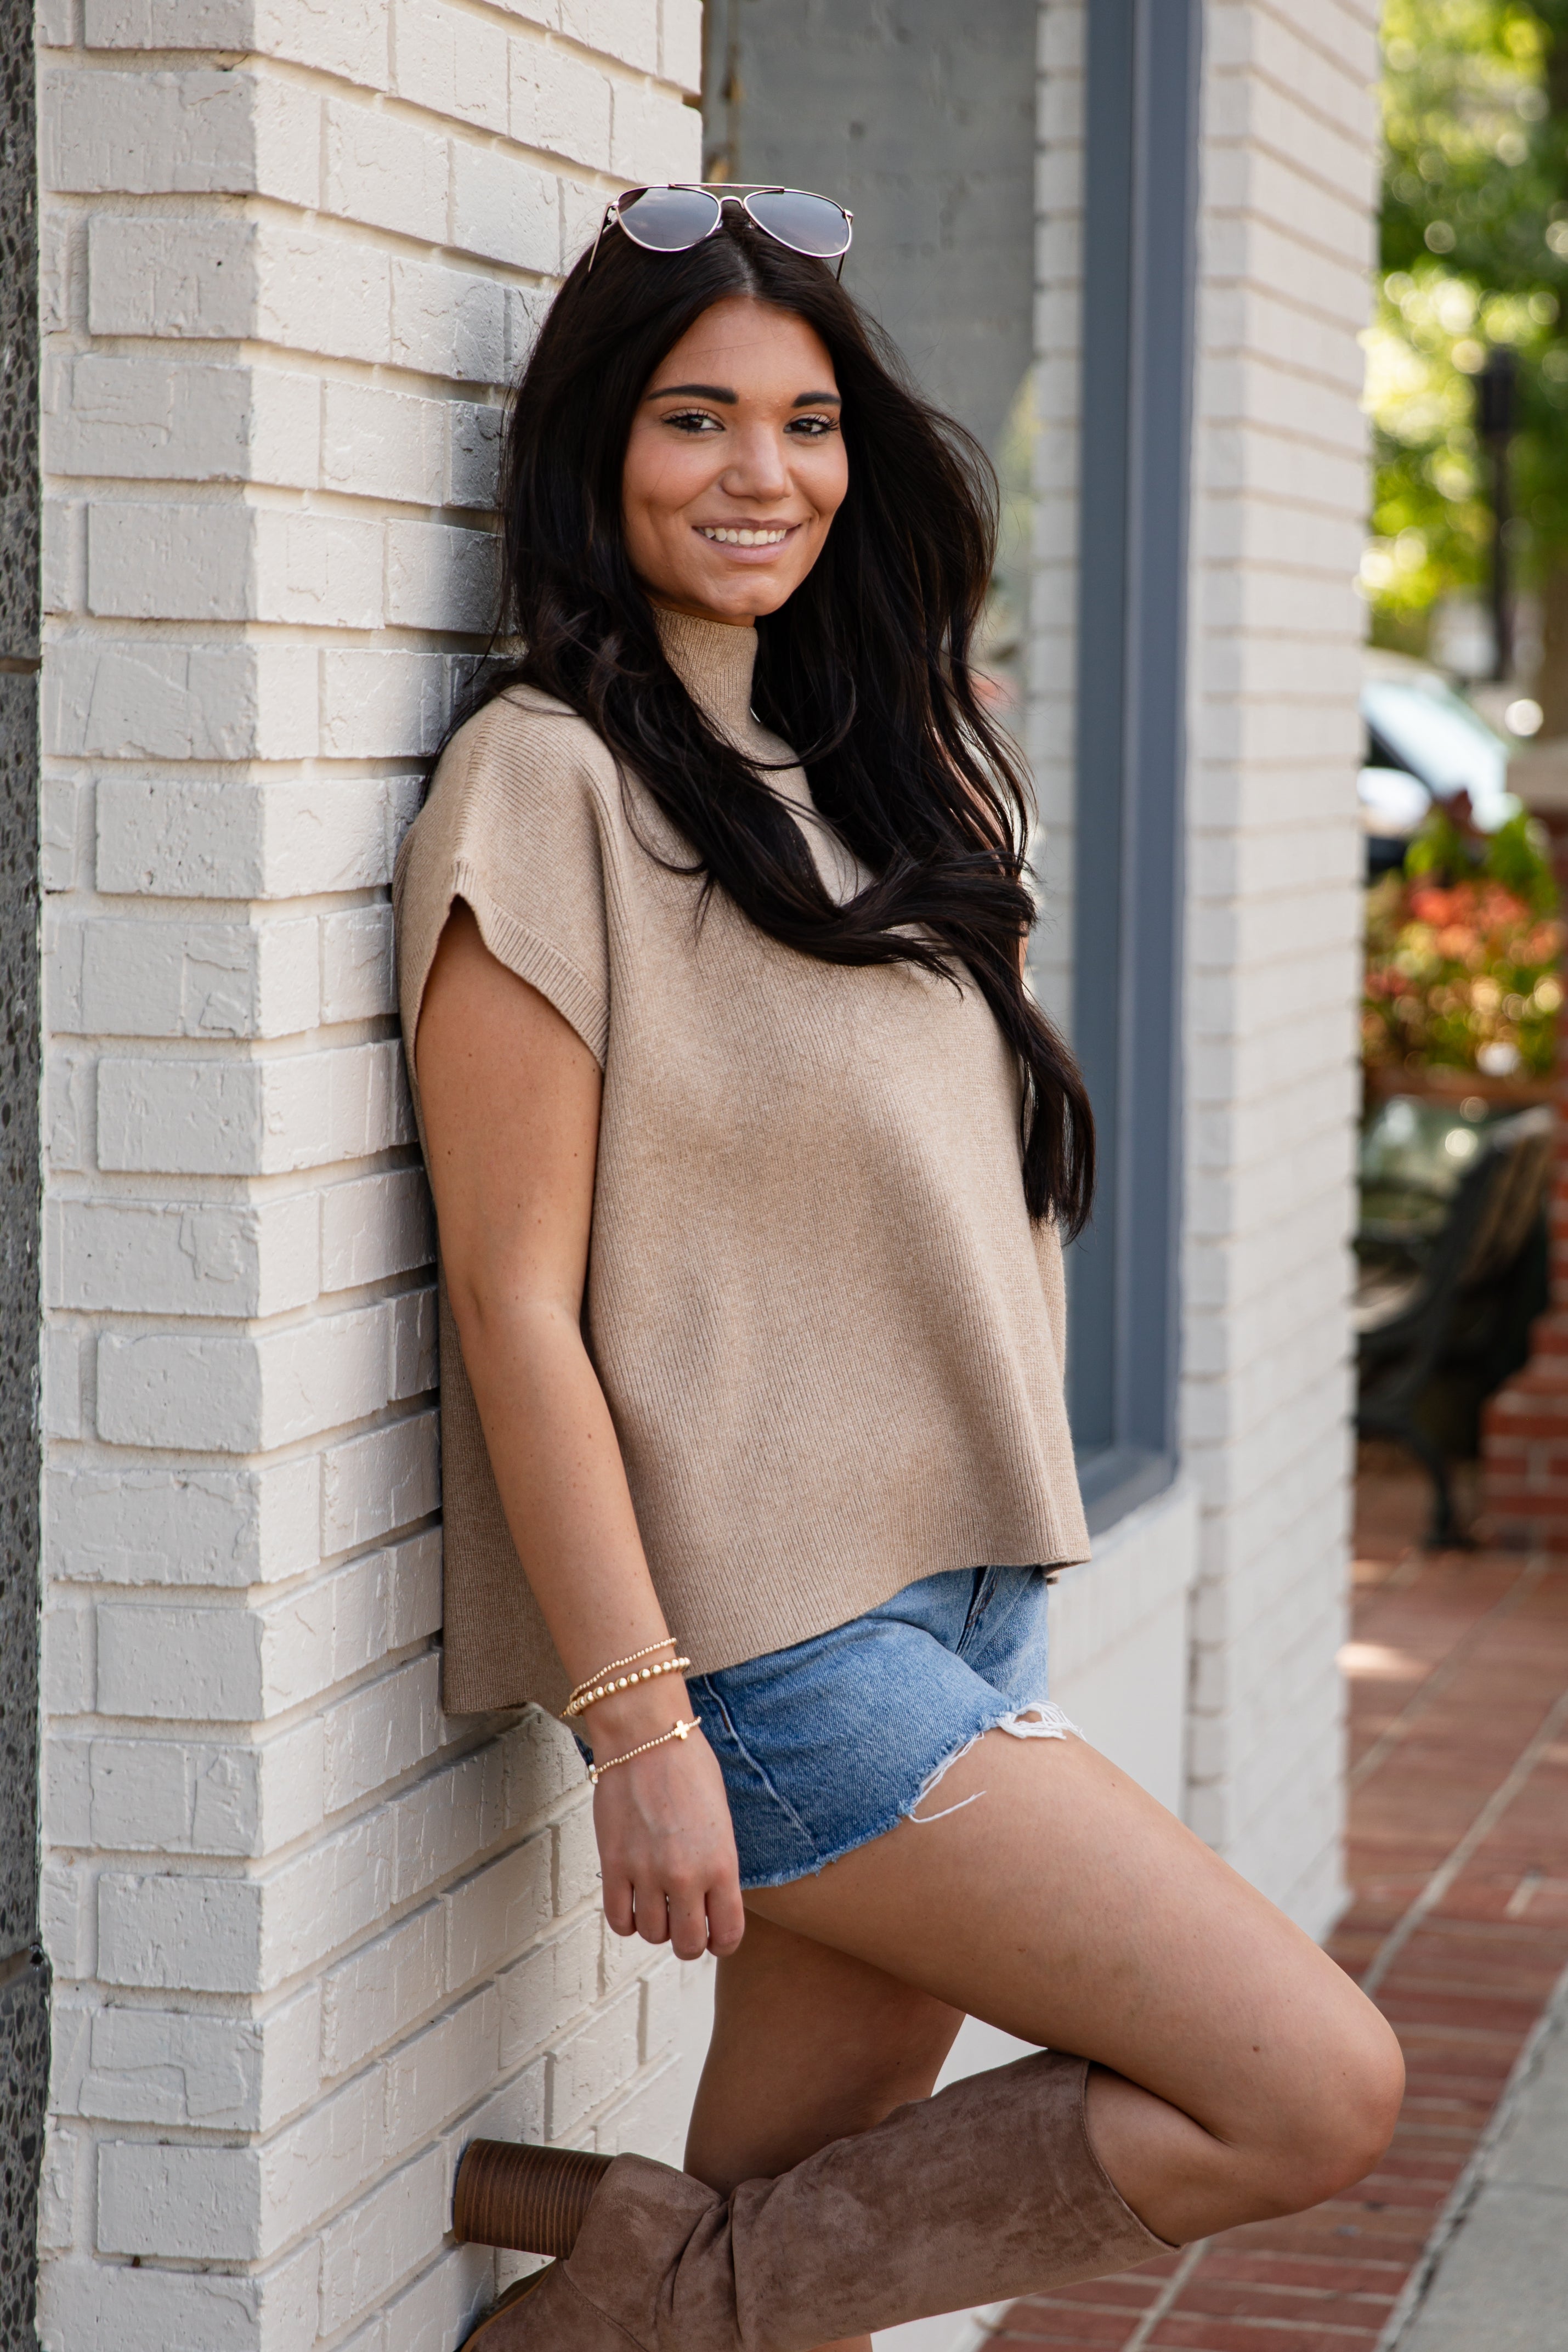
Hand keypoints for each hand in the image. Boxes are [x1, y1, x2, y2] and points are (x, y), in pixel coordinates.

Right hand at [587, 1691, 745, 1959]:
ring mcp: (646, 1872)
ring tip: (658, 1905)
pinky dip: (627, 1920)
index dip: (722, 1941)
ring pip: (652, 1936)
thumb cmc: (689, 1768)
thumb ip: (718, 1865)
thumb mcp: (721, 1820)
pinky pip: (619, 1919)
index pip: (728, 1934)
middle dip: (689, 1941)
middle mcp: (686, 1876)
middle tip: (686, 1924)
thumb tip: (710, 1901)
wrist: (646, 1737)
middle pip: (688, 1945)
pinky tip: (634, 1902)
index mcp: (721, 1863)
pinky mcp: (614, 1864)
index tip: (716, 1935)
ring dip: (657, 1927)